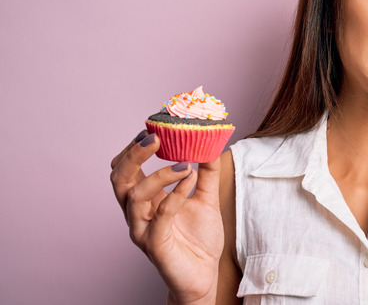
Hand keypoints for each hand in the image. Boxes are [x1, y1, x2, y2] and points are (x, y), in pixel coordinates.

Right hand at [110, 131, 223, 303]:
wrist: (204, 276)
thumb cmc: (198, 239)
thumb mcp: (206, 199)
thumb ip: (207, 173)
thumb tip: (211, 143)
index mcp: (144, 200)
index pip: (126, 169)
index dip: (133, 148)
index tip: (151, 129)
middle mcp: (137, 213)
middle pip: (119, 179)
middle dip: (133, 155)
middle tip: (155, 137)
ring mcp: (142, 230)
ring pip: (134, 196)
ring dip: (159, 175)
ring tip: (184, 164)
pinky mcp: (154, 245)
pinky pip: (159, 216)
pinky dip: (174, 195)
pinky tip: (189, 181)